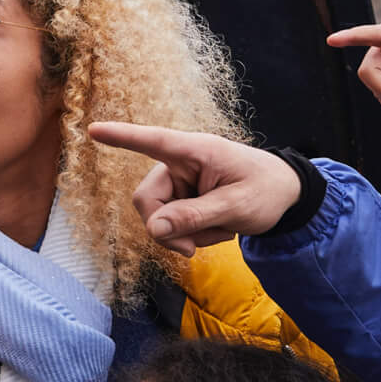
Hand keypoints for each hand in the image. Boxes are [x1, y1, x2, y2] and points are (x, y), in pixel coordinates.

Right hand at [87, 122, 298, 253]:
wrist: (287, 198)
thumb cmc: (266, 191)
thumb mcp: (235, 207)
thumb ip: (193, 217)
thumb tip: (153, 229)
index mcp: (196, 151)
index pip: (153, 141)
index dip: (122, 137)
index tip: (93, 130)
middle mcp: (181, 164)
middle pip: (147, 199)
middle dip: (165, 229)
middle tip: (191, 251)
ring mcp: (181, 182)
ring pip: (158, 218)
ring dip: (185, 234)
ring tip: (219, 231)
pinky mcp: (184, 199)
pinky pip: (171, 225)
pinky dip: (191, 235)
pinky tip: (216, 230)